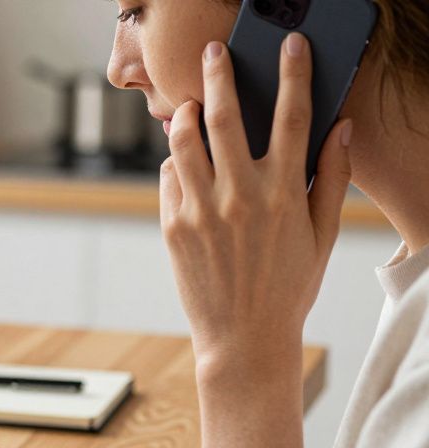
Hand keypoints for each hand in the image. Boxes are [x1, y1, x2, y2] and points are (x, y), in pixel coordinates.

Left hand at [162, 33, 351, 373]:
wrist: (244, 338)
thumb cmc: (288, 286)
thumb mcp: (321, 235)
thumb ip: (329, 179)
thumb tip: (341, 129)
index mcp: (284, 194)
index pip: (293, 117)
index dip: (293, 74)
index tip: (290, 46)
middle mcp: (240, 196)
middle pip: (226, 117)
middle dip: (219, 76)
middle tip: (214, 54)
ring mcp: (201, 211)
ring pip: (184, 142)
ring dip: (185, 116)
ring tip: (188, 106)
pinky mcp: (172, 227)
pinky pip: (168, 178)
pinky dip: (174, 164)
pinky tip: (183, 165)